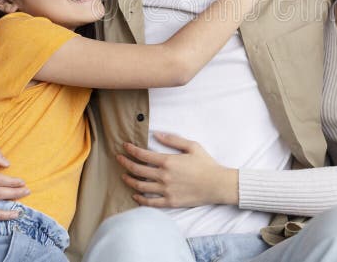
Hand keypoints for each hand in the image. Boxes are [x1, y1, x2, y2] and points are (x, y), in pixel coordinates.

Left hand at [116, 133, 237, 207]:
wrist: (217, 184)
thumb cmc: (206, 164)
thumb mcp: (192, 146)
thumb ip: (173, 140)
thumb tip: (157, 134)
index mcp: (168, 161)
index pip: (142, 155)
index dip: (131, 150)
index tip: (124, 146)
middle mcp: (163, 176)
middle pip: (137, 170)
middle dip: (125, 163)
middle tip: (118, 159)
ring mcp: (165, 190)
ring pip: (140, 186)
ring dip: (129, 180)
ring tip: (123, 176)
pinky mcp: (170, 202)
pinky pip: (150, 202)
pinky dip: (140, 199)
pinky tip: (135, 195)